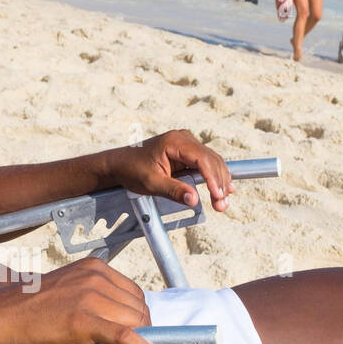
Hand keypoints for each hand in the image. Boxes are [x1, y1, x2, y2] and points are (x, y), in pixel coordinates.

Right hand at [0, 258, 163, 343]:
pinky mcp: (84, 321)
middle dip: (142, 331)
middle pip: (139, 308)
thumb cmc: (31, 308)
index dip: (140, 317)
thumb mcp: (68, 289)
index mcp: (95, 267)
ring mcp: (90, 298)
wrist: (0, 316)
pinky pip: (125, 337)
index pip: (134, 294)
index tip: (138, 333)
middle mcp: (96, 277)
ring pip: (136, 323)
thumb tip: (124, 318)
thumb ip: (95, 296)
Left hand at [115, 129, 235, 211]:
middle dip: (219, 183)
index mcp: (174, 142)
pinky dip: (213, 177)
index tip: (218, 195)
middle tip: (222, 204)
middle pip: (211, 160)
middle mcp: (183, 138)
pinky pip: (205, 163)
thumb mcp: (151, 183)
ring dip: (219, 181)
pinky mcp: (186, 152)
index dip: (213, 178)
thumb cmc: (132, 170)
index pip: (202, 159)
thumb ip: (173, 191)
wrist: (119, 164)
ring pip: (211, 161)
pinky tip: (222, 189)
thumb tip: (194, 199)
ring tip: (223, 201)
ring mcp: (186, 143)